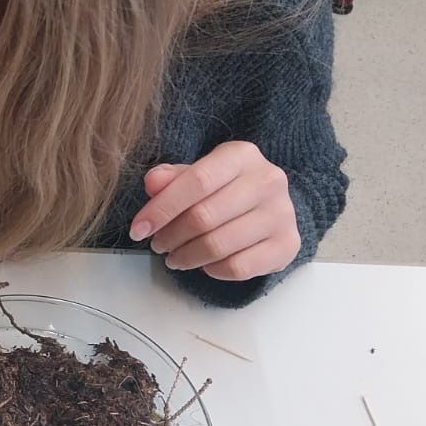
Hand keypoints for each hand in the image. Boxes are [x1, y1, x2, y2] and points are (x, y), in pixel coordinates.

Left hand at [128, 141, 299, 280]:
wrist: (270, 207)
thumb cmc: (225, 189)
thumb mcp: (197, 174)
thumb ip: (172, 178)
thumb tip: (153, 183)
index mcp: (242, 155)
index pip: (196, 181)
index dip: (162, 208)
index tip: (139, 228)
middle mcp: (268, 180)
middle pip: (204, 216)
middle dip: (170, 236)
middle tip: (158, 244)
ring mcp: (281, 214)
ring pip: (218, 245)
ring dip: (186, 257)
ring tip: (174, 257)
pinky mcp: (287, 245)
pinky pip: (239, 267)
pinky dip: (213, 270)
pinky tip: (204, 264)